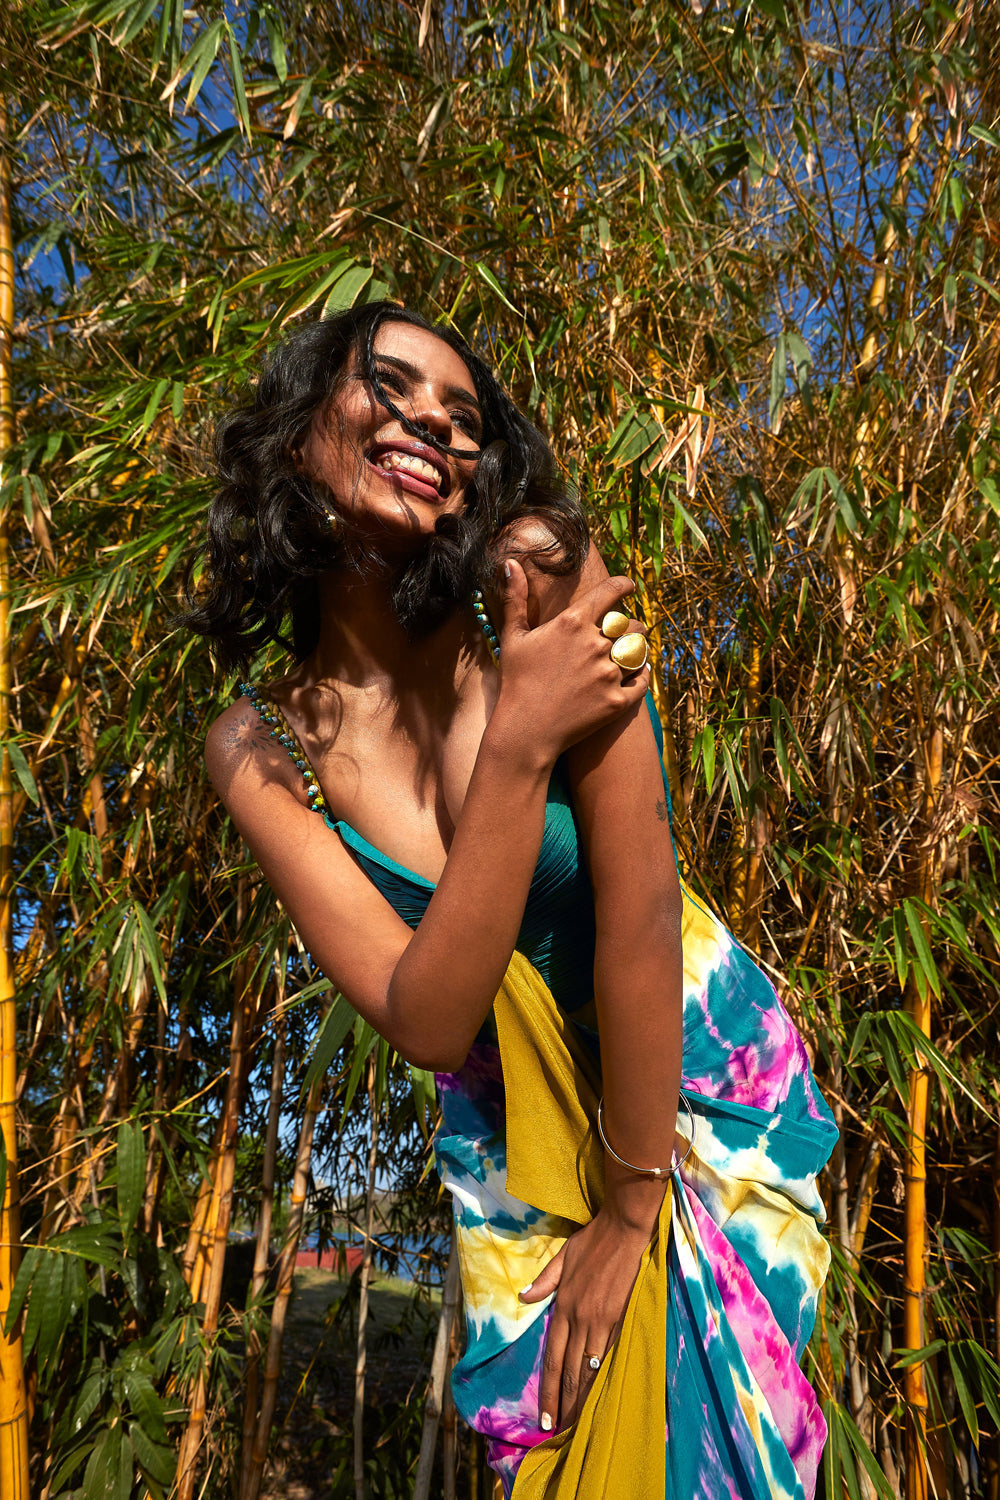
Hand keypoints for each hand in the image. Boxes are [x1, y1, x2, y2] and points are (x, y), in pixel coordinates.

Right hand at [493, 560, 650, 765]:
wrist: (526, 731)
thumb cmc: (517, 682)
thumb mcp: (513, 637)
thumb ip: (515, 598)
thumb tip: (510, 563)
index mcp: (572, 623)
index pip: (611, 592)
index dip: (624, 585)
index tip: (628, 586)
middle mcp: (596, 645)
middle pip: (631, 624)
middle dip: (630, 626)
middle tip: (624, 631)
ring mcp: (609, 674)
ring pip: (639, 651)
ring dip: (636, 650)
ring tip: (629, 653)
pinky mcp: (618, 701)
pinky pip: (643, 680)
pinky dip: (642, 675)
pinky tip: (635, 674)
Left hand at [518, 1194, 663, 1431]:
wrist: (625, 1229)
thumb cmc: (594, 1240)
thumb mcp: (563, 1256)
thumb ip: (544, 1281)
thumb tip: (523, 1296)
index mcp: (563, 1306)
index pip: (551, 1358)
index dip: (547, 1391)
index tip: (543, 1417)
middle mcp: (579, 1318)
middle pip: (568, 1371)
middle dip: (562, 1404)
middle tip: (557, 1431)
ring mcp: (601, 1320)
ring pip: (589, 1369)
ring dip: (582, 1398)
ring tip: (577, 1424)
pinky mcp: (622, 1318)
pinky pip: (611, 1355)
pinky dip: (604, 1377)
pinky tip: (603, 1395)